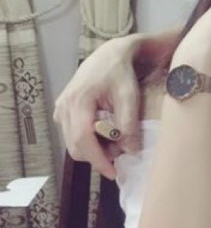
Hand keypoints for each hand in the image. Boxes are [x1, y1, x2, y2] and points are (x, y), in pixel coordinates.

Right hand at [53, 35, 142, 178]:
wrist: (109, 55)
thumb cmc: (120, 73)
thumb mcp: (129, 96)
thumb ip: (129, 123)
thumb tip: (131, 151)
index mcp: (78, 102)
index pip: (83, 140)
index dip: (97, 160)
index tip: (113, 172)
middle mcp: (64, 107)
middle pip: (76, 146)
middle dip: (98, 156)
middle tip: (120, 153)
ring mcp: (61, 109)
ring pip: (73, 142)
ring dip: (93, 148)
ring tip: (115, 141)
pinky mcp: (62, 110)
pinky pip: (72, 133)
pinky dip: (88, 139)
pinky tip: (105, 132)